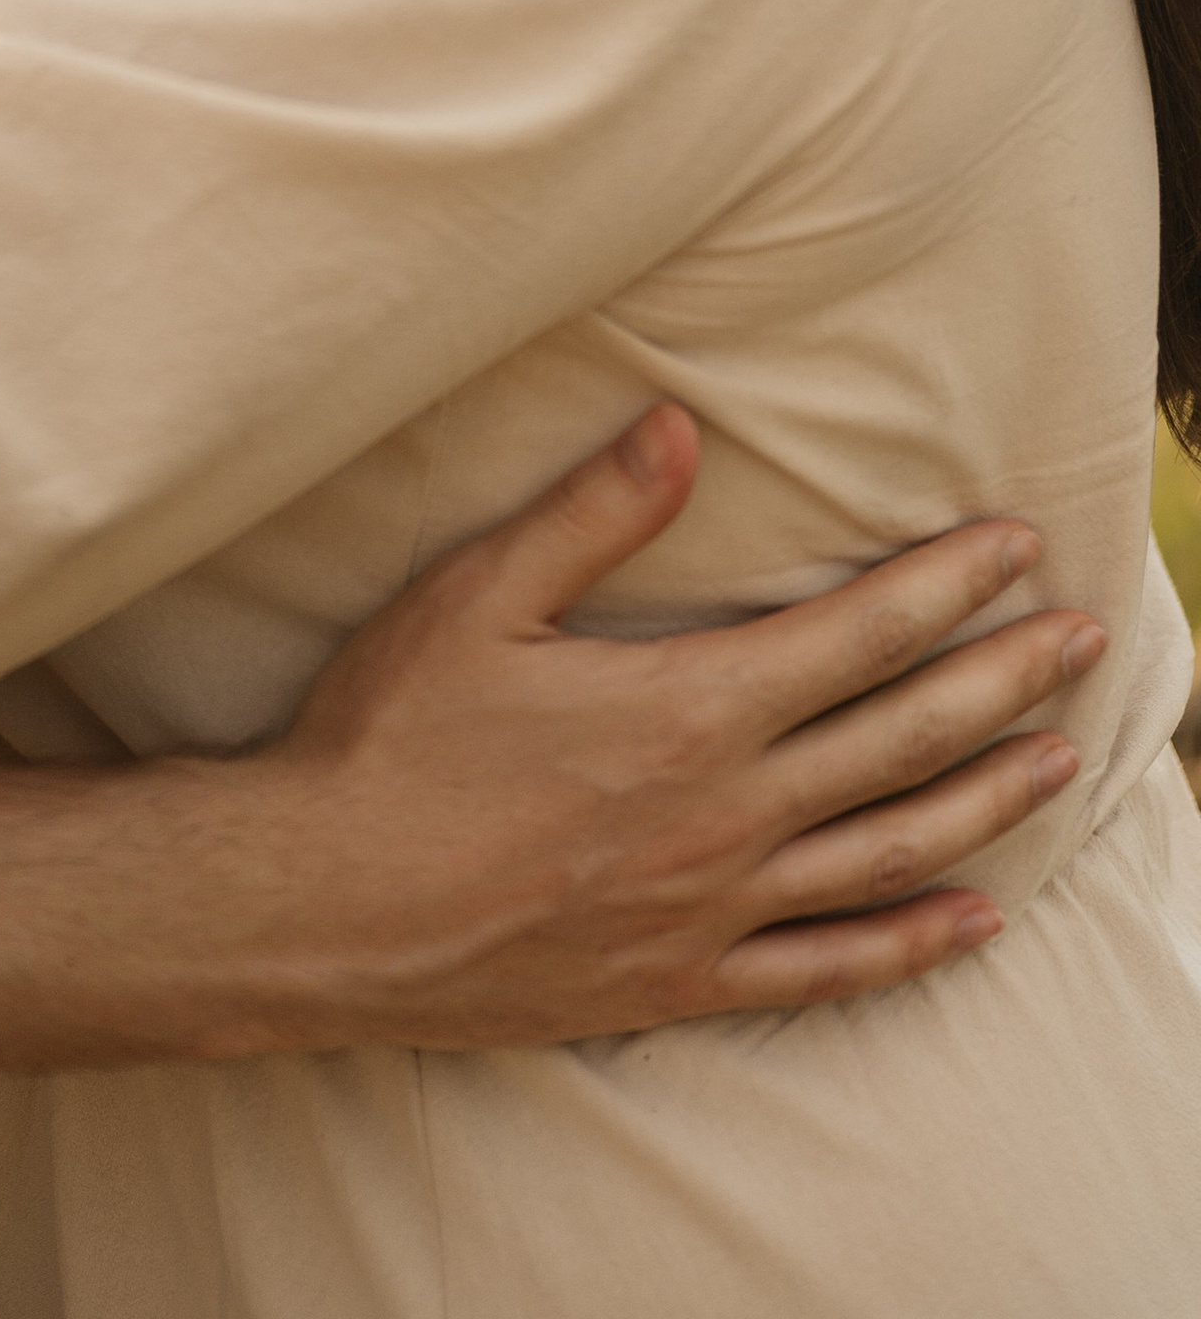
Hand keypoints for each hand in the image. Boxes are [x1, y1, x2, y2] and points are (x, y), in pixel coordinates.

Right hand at [231, 405, 1098, 1048]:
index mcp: (688, 708)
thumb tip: (679, 426)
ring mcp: (714, 907)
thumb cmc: (390, 738)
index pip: (857, 636)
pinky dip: (912, 944)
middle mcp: (727, 813)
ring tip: (1059, 759)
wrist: (323, 904)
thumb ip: (591, 514)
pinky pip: (829, 968)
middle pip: (903, 738)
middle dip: (1003, 680)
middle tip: (1083, 639)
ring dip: (986, 799)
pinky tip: (972, 921)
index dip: (945, 587)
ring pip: (890, 850)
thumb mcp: (475, 599)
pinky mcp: (681, 979)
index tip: (1014, 548)